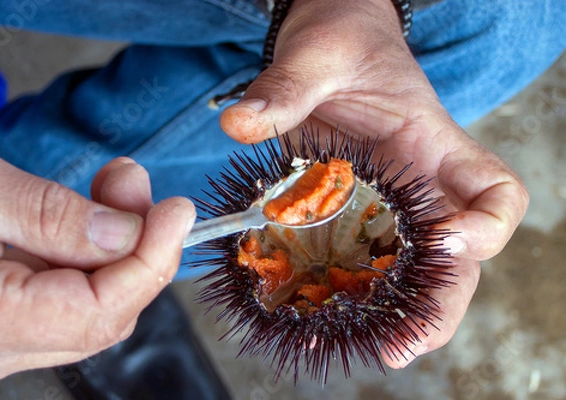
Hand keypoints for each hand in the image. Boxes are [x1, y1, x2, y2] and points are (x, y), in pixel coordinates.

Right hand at [0, 139, 194, 386]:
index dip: (149, 260)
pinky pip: (53, 297)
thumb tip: (126, 234)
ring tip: (115, 186)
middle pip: (98, 315)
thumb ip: (46, 216)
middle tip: (139, 186)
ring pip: (82, 307)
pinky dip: (79, 255)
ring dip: (111, 247)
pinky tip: (81, 215)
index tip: (177, 210)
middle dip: (136, 249)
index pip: (97, 312)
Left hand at [220, 0, 527, 365]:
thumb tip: (240, 125)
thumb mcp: (317, 54)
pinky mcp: (354, 210)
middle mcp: (421, 182)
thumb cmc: (342, 40)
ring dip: (402, 313)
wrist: (331, 38)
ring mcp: (389, 202)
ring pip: (414, 269)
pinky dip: (357, 290)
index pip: (495, 192)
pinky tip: (328, 311)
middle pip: (459, 255)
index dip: (487, 224)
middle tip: (404, 342)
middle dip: (440, 302)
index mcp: (432, 143)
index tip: (450, 239)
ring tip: (379, 348)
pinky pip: (366, 258)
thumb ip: (284, 89)